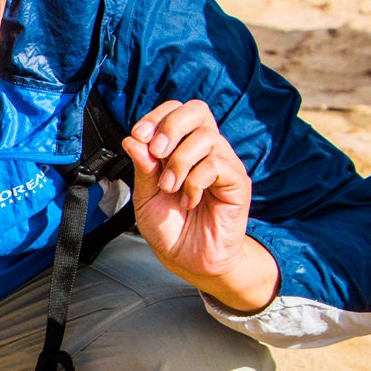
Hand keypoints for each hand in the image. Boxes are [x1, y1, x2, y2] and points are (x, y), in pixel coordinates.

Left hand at [123, 99, 277, 312]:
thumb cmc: (170, 227)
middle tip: (156, 153)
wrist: (188, 260)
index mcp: (182, 147)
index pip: (177, 111)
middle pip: (197, 110)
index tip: (139, 136)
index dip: (157, 116)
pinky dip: (195, 181)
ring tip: (169, 188)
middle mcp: (206, 150)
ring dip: (179, 162)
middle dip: (171, 127)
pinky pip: (217, 165)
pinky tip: (189, 200)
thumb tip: (132, 139)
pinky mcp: (237, 183)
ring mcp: (224, 164)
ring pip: (206, 138)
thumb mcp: (145, 196)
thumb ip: (142, 168)